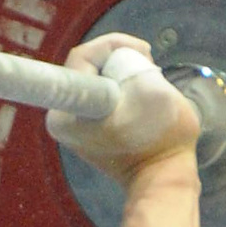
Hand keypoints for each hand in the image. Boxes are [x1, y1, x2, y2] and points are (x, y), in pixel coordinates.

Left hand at [45, 33, 201, 177]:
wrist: (164, 180)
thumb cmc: (163, 139)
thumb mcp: (154, 88)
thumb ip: (133, 62)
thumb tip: (125, 59)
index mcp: (71, 111)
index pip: (84, 56)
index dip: (113, 45)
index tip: (142, 53)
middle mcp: (61, 117)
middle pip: (87, 65)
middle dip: (119, 57)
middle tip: (149, 62)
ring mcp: (71, 126)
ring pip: (94, 77)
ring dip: (121, 70)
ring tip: (148, 76)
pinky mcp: (84, 130)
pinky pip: (99, 92)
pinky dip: (118, 86)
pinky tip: (139, 92)